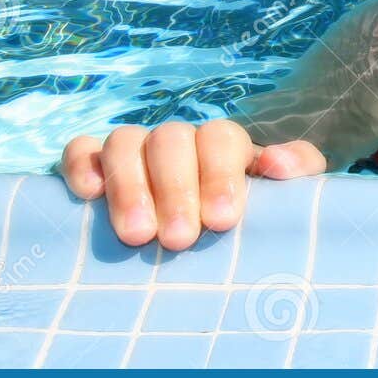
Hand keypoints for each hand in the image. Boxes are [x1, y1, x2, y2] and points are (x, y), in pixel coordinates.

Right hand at [59, 120, 326, 250]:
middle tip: (180, 240)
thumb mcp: (287, 195)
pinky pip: (80, 151)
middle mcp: (178, 140)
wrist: (212, 235)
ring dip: (129, 186)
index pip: (220, 138)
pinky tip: (89, 196)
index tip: (222, 221)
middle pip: (171, 140)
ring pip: (124, 142)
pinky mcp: (94, 165)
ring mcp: (135, 150)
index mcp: (224, 144)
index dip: (220, 175)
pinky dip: (81, 166)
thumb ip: (297, 170)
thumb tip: (276, 161)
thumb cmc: (252, 218)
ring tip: (138, 236)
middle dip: (175, 189)